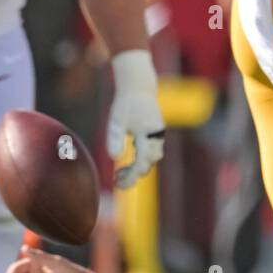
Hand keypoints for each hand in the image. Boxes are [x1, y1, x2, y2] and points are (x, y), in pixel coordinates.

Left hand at [107, 50, 164, 188]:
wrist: (139, 88)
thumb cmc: (125, 104)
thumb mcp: (116, 121)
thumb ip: (115, 139)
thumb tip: (114, 159)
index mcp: (147, 133)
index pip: (141, 161)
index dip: (131, 175)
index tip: (118, 183)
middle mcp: (156, 135)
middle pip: (149, 163)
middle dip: (134, 174)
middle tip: (117, 180)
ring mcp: (158, 135)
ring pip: (152, 159)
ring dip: (138, 168)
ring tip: (120, 172)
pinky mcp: (157, 134)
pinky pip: (152, 152)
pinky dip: (141, 160)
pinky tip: (128, 161)